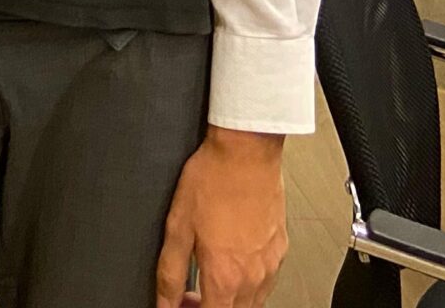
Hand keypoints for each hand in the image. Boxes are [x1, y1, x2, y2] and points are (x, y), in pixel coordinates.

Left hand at [155, 127, 286, 307]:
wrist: (247, 151)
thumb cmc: (214, 180)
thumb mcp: (178, 227)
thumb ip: (170, 272)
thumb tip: (164, 300)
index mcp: (224, 276)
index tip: (179, 305)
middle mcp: (252, 277)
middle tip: (190, 296)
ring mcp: (270, 265)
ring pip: (252, 304)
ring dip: (229, 301)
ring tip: (209, 281)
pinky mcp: (280, 250)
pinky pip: (265, 283)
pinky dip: (247, 285)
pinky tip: (232, 264)